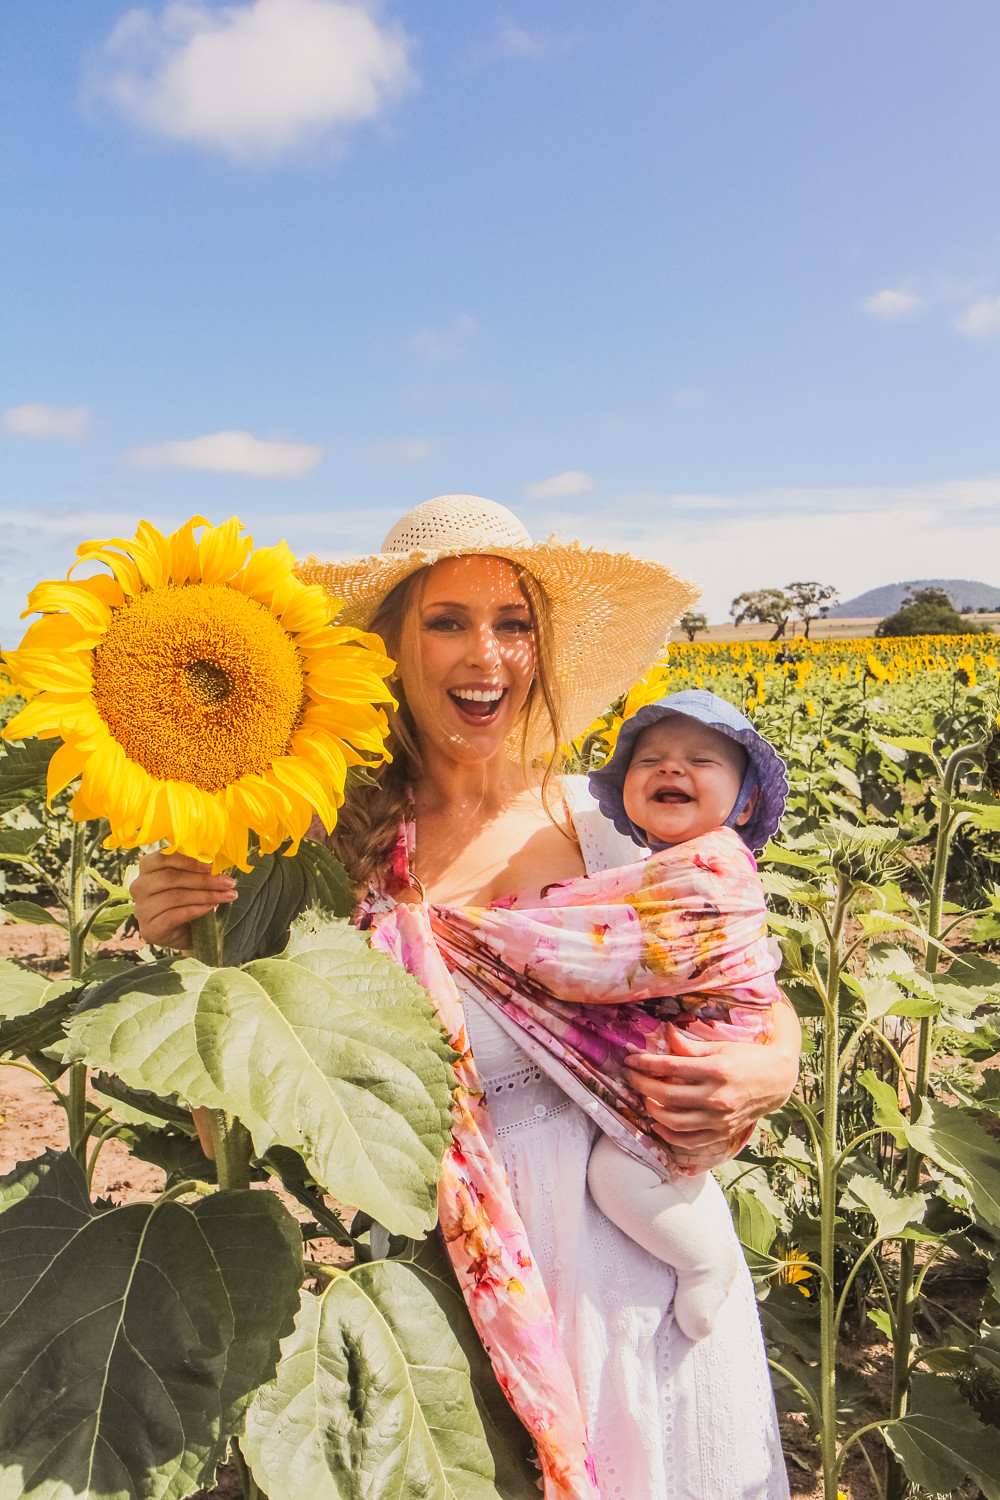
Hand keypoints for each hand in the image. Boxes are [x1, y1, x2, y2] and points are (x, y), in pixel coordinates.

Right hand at [130, 850, 236, 950]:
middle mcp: (139, 886)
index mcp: (147, 867)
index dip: (190, 860)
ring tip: (228, 895)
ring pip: (175, 896)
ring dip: (206, 895)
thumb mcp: (194, 879)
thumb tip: (217, 860)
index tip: (213, 865)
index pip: (164, 858)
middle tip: (229, 883)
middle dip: (204, 880)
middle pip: (171, 877)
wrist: (189, 932)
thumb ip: (198, 868)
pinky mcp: (149, 929)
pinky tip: (212, 907)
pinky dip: (197, 910)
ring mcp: (141, 909)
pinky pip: (174, 916)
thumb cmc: (191, 899)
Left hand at [623, 1000, 801, 1166]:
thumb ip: (689, 1045)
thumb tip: (663, 1033)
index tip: (630, 1060)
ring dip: (652, 1110)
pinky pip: (688, 1140)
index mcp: (715, 1070)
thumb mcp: (720, 1046)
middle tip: (629, 1077)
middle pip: (666, 1095)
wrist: (777, 1080)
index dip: (645, 1063)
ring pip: (674, 1121)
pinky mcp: (721, 1132)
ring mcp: (719, 1118)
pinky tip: (657, 1123)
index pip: (669, 1067)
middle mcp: (716, 1097)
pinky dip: (668, 1134)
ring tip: (643, 1097)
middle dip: (641, 1085)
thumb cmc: (747, 1058)